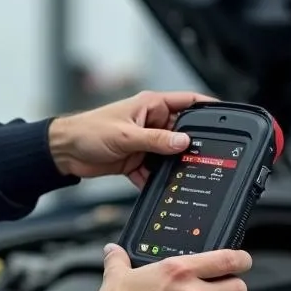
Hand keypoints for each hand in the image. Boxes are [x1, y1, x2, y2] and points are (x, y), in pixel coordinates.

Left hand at [48, 90, 217, 185]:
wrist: (64, 152)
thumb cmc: (88, 131)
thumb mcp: (126, 135)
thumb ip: (156, 140)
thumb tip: (183, 142)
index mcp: (150, 105)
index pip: (188, 102)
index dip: (208, 108)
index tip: (226, 118)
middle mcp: (150, 122)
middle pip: (182, 132)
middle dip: (192, 145)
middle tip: (207, 156)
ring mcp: (145, 142)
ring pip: (169, 155)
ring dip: (174, 166)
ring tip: (185, 175)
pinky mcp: (136, 160)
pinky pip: (155, 171)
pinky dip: (158, 180)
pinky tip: (163, 188)